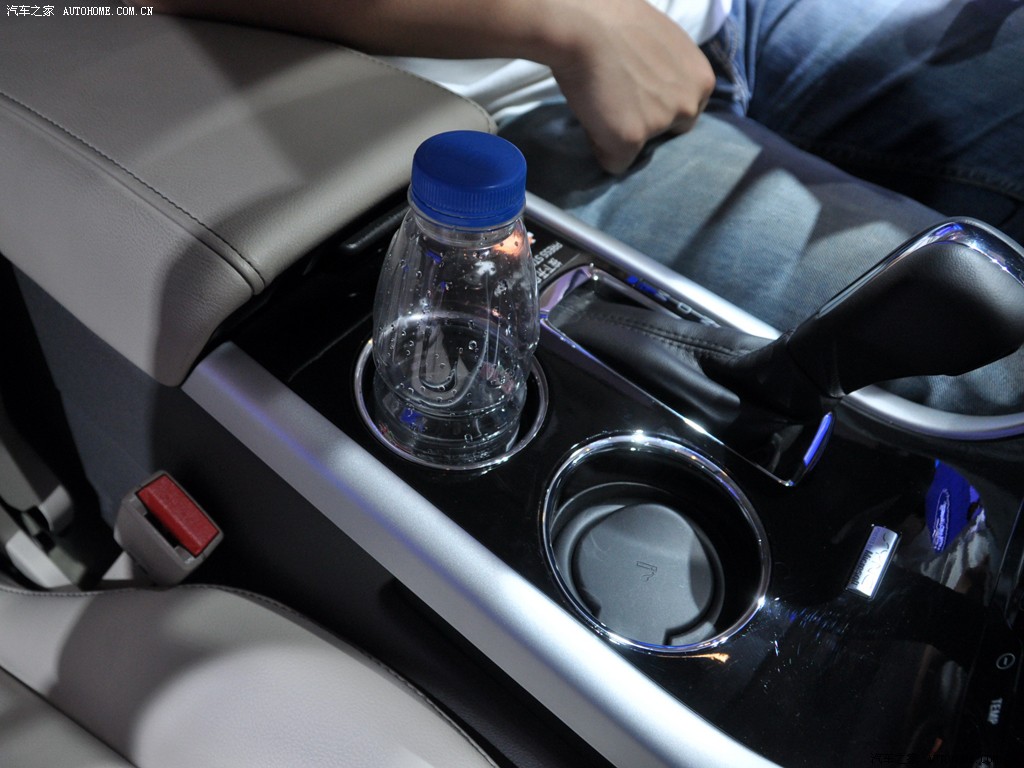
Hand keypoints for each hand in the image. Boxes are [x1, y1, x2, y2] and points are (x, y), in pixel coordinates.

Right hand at [546, 0, 714, 173]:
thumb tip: (655, 86)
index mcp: (702, 80)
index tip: (638, 92)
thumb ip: (670, 71)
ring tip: (602, 103)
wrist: (583, 22)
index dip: (657, 105)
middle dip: (648, 125)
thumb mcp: (663, 43)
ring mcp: (661, 124)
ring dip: (621, 135)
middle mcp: (689, 105)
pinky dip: (600, 148)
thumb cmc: (615, 20)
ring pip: (640, 148)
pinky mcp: (630, 139)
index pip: (686, 112)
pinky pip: (615, 163)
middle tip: (620, 101)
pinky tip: (591, 118)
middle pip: (668, 134)